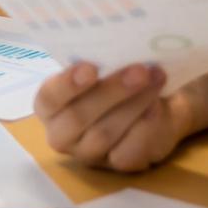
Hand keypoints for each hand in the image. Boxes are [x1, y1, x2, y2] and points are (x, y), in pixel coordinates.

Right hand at [34, 63, 207, 172]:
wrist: (158, 103)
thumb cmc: (120, 76)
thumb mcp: (106, 65)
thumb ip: (99, 60)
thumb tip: (113, 41)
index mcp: (50, 106)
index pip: (49, 98)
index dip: (67, 84)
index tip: (89, 67)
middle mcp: (63, 134)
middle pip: (78, 118)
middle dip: (110, 92)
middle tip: (138, 69)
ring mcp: (90, 154)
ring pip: (105, 133)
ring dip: (133, 104)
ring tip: (155, 78)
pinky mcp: (118, 166)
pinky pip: (128, 153)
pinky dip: (144, 127)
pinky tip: (157, 107)